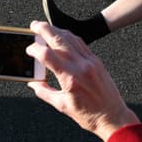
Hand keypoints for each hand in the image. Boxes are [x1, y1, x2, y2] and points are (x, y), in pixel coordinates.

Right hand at [26, 21, 138, 141]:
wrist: (113, 116)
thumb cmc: (88, 115)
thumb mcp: (62, 105)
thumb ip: (44, 92)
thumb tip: (32, 83)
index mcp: (70, 79)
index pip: (47, 56)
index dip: (35, 50)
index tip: (28, 50)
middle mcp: (81, 66)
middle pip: (59, 40)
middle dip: (44, 29)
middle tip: (34, 25)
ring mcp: (90, 62)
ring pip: (71, 39)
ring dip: (57, 30)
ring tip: (46, 28)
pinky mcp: (97, 61)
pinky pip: (81, 44)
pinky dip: (70, 37)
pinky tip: (63, 36)